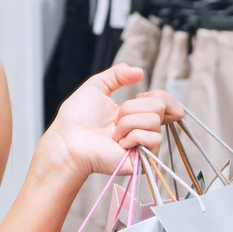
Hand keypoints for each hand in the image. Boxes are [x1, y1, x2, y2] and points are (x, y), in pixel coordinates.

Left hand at [39, 65, 184, 182]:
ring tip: (113, 134)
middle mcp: (142, 129)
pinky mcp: (144, 160)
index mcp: (135, 114)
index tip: (139, 95)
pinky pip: (153, 137)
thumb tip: (140, 71)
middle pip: (159, 106)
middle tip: (114, 119)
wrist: (68, 140)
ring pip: (154, 120)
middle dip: (132, 107)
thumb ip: (117, 75)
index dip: (159, 95)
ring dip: (127, 122)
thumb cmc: (76, 118)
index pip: (164, 102)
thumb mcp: (97, 86)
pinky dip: (133, 136)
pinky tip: (119, 144)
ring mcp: (144, 145)